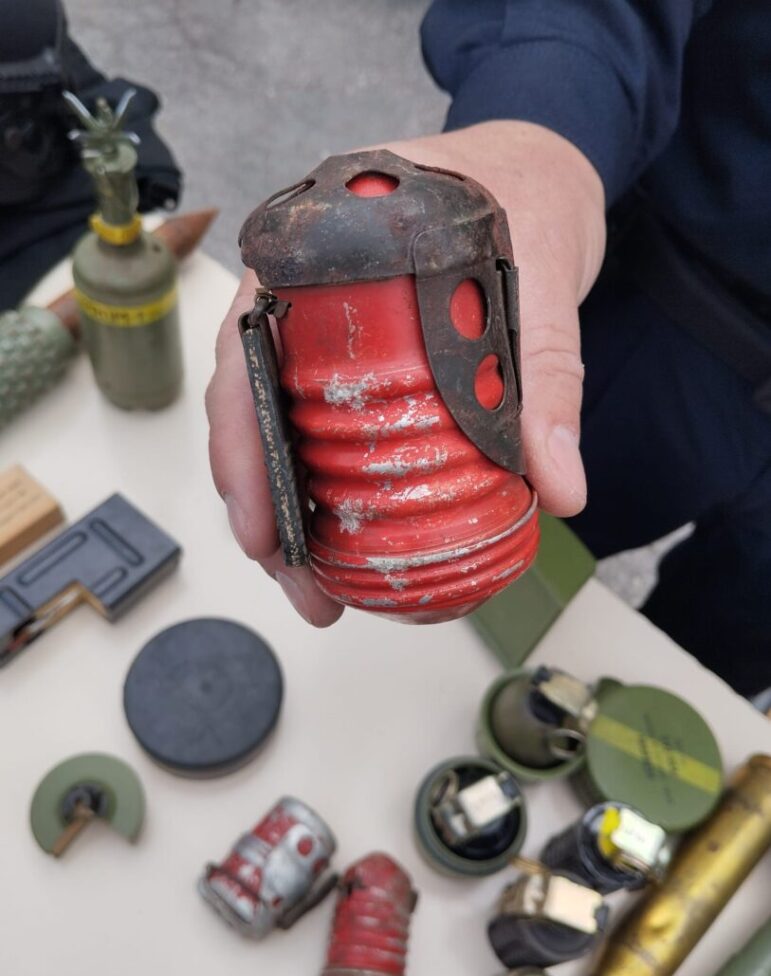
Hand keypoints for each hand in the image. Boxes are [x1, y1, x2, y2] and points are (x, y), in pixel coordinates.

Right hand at [206, 121, 605, 624]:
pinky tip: (346, 537)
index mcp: (316, 250)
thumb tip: (559, 487)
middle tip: (298, 586)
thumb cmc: (522, 194)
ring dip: (288, 510)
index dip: (239, 445)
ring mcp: (323, 327)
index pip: (247, 350)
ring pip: (278, 425)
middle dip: (260, 505)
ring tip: (316, 586)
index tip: (259, 524)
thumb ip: (548, 377)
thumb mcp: (541, 275)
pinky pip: (322, 423)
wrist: (539, 164)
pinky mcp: (356, 357)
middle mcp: (300, 292)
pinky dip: (325, 483)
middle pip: (250, 407)